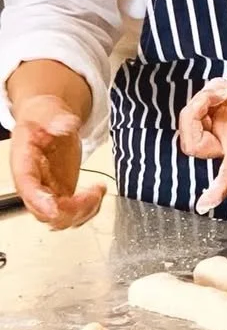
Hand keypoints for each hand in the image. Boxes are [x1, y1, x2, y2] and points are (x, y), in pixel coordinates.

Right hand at [9, 94, 105, 228]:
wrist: (47, 119)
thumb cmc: (41, 117)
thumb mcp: (46, 111)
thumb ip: (55, 118)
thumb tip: (66, 124)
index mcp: (24, 164)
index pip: (27, 188)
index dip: (39, 202)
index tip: (55, 208)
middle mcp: (34, 184)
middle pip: (44, 211)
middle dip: (70, 209)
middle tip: (93, 192)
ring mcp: (48, 191)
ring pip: (60, 218)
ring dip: (83, 211)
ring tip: (99, 190)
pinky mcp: (62, 192)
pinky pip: (72, 212)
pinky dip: (88, 208)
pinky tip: (99, 191)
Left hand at [179, 67, 226, 213]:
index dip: (216, 191)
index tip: (203, 206)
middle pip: (193, 141)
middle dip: (196, 112)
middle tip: (218, 93)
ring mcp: (224, 128)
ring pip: (193, 120)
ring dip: (205, 97)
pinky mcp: (221, 113)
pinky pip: (200, 106)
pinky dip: (210, 91)